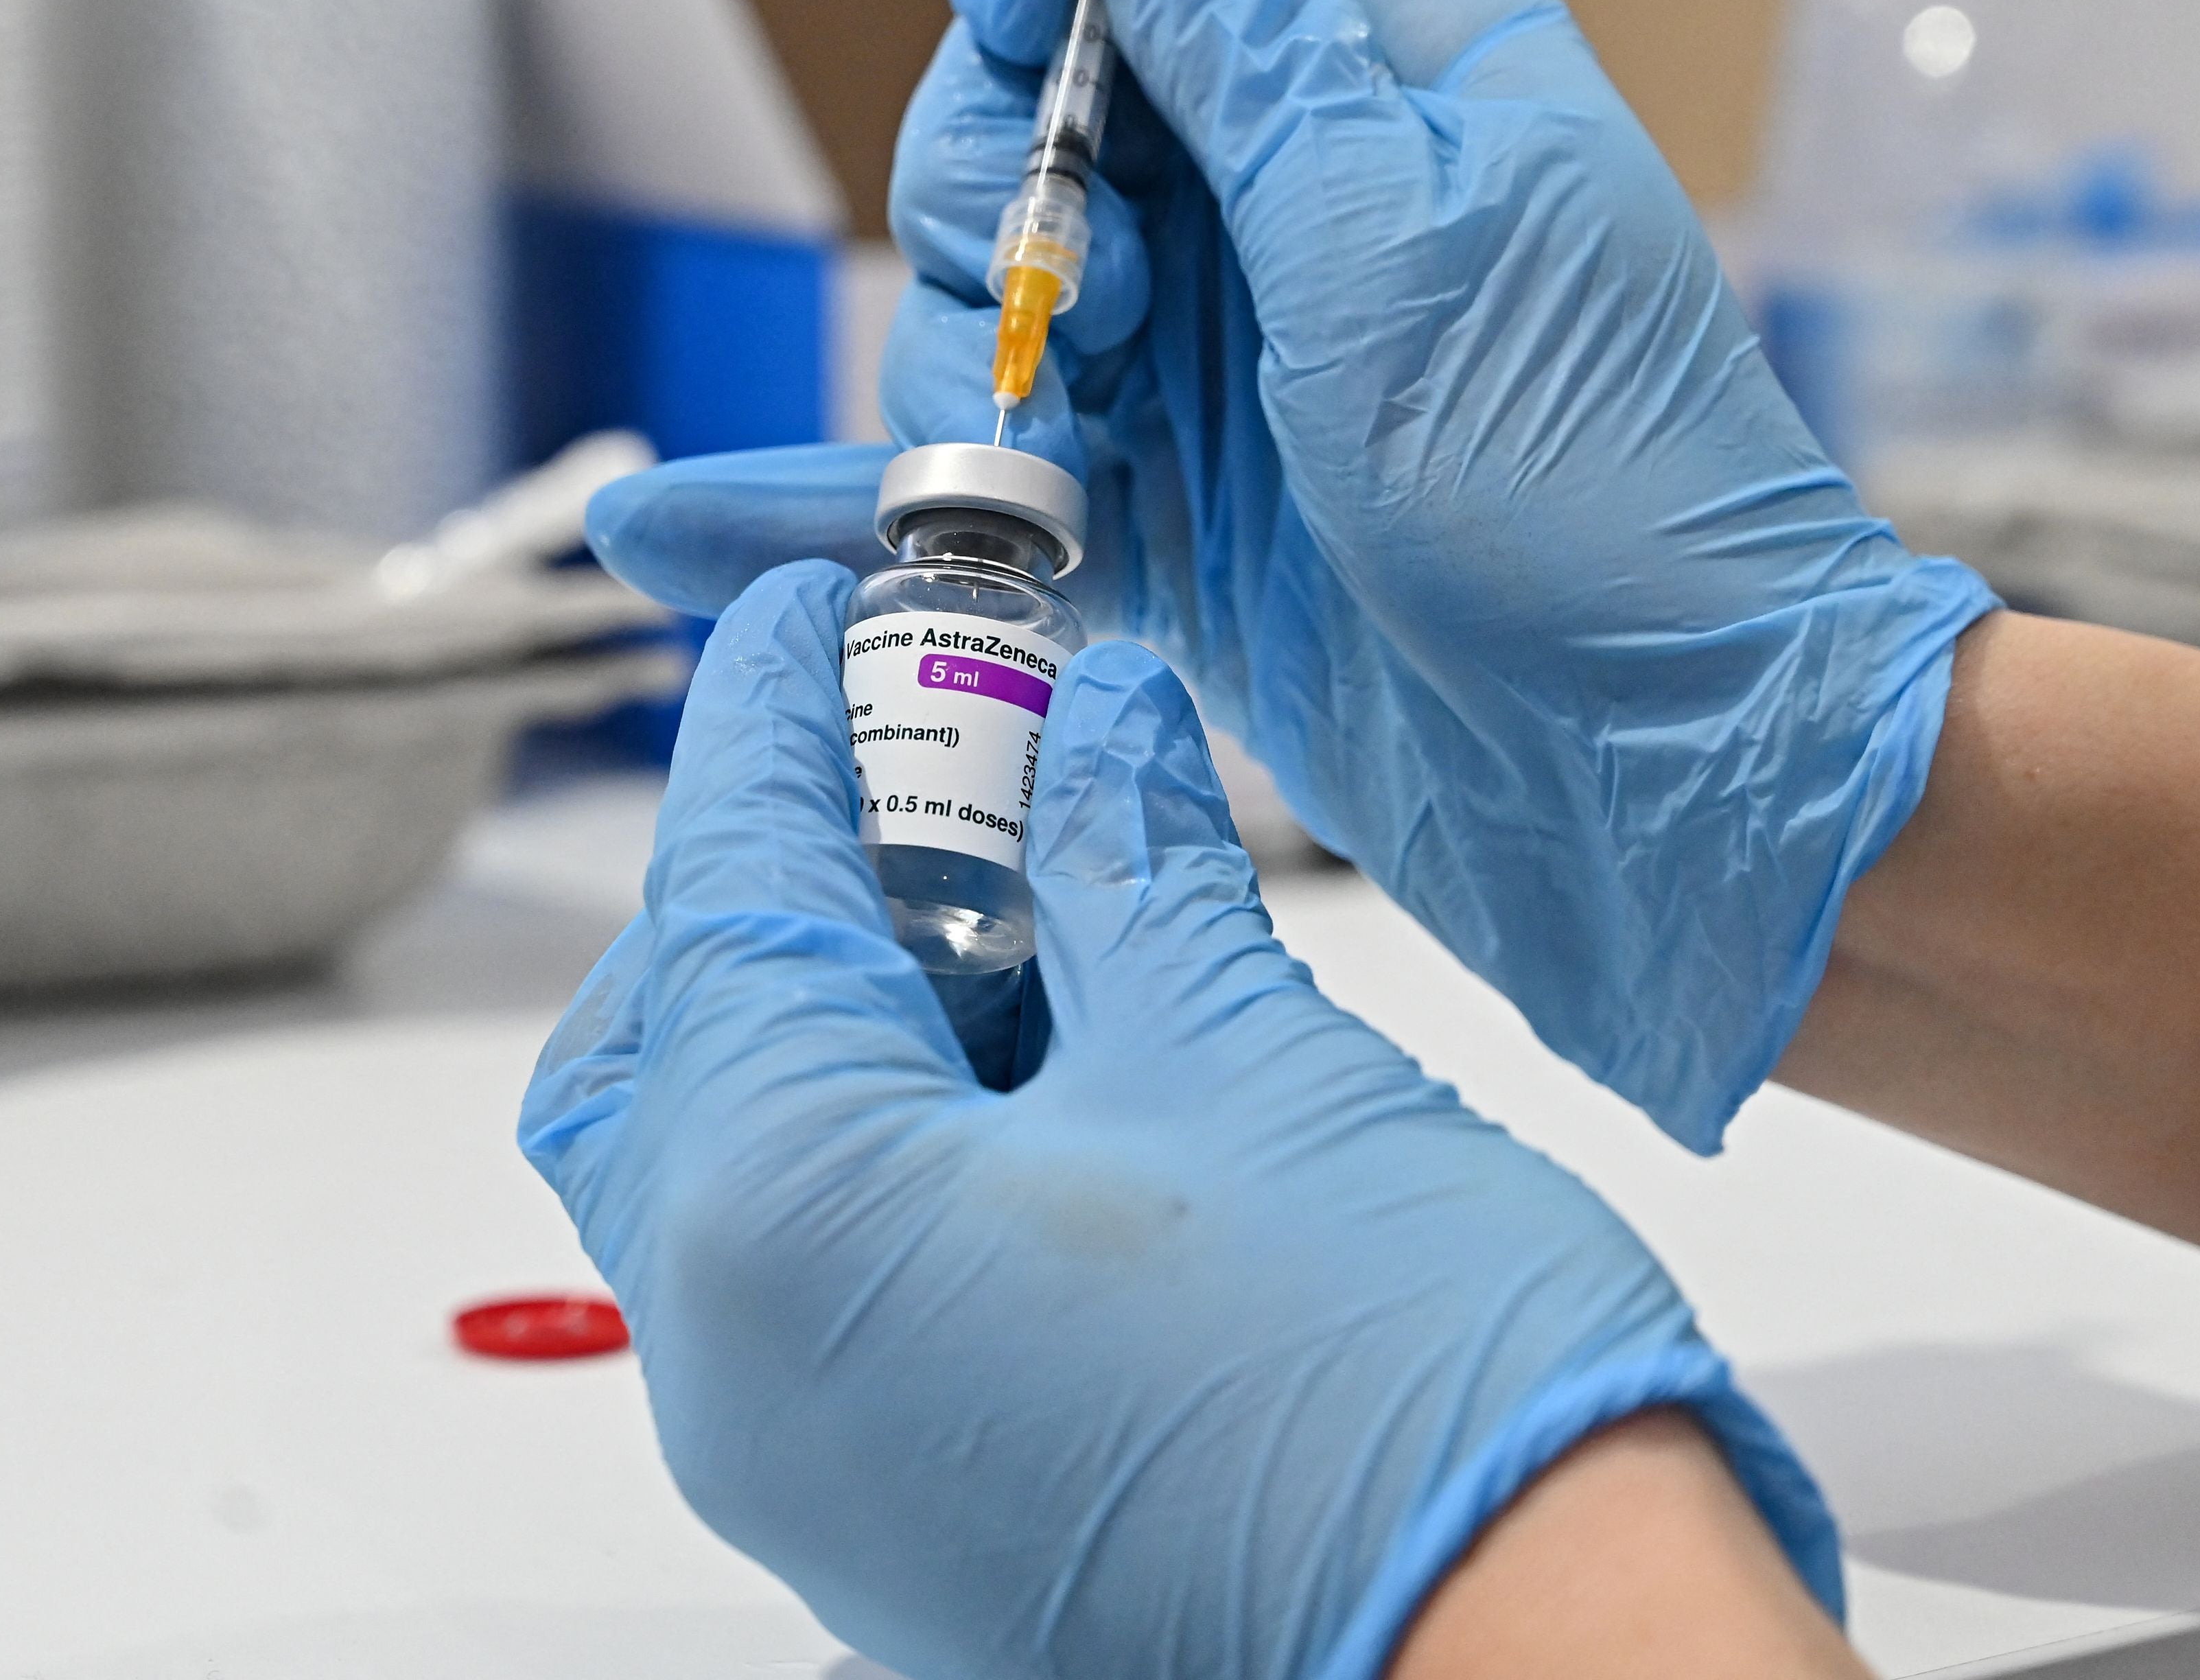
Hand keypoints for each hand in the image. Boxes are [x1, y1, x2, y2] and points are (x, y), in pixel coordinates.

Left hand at [518, 561, 1840, 1679]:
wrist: (1532, 1654)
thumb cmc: (1400, 1394)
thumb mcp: (1240, 1050)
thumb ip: (1125, 868)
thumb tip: (1089, 735)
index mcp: (785, 1218)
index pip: (720, 894)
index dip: (766, 724)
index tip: (800, 623)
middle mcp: (743, 1365)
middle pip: (667, 1045)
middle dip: (774, 882)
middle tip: (914, 772)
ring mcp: (810, 1459)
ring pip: (731, 1167)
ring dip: (838, 1015)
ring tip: (1011, 898)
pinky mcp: (896, 1508)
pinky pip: (815, 1280)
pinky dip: (883, 1142)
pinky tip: (1044, 1052)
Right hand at [586, 0, 1994, 1147]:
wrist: (1653, 769)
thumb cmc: (1592, 494)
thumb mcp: (1396, 233)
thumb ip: (1239, 40)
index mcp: (1391, 57)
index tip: (1001, 24)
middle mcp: (1296, 179)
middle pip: (1042, 81)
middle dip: (997, 176)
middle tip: (1088, 305)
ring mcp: (1231, 339)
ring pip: (1001, 265)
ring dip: (977, 342)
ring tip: (1068, 451)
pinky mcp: (1177, 489)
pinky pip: (1004, 434)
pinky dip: (956, 470)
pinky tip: (915, 523)